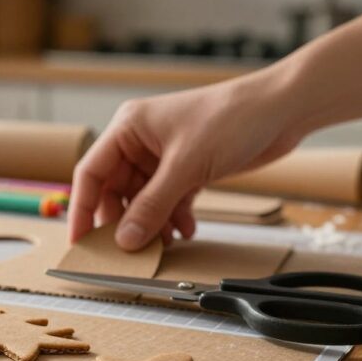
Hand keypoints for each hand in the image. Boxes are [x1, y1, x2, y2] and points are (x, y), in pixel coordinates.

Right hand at [68, 73, 302, 249]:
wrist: (282, 110)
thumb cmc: (233, 118)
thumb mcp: (186, 166)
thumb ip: (152, 206)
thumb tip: (125, 239)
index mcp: (128, 128)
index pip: (91, 172)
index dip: (82, 209)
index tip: (79, 241)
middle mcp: (141, 142)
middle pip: (116, 191)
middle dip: (123, 221)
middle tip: (125, 251)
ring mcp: (164, 156)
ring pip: (143, 200)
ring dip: (151, 223)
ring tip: (162, 243)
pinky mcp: (187, 168)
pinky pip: (168, 201)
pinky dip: (173, 218)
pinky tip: (185, 230)